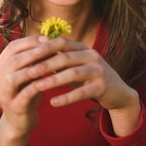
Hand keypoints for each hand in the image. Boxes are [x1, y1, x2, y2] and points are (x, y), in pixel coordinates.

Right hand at [0, 35, 49, 137]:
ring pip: (14, 76)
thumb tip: (48, 40)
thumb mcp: (28, 74)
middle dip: (32, 51)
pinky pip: (25, 94)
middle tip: (49, 46)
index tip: (46, 38)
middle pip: (12, 60)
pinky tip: (49, 80)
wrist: (20, 122)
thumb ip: (33, 59)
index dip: (29, 41)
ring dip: (32, 67)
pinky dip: (37, 85)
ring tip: (49, 61)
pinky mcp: (14, 107)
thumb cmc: (26, 93)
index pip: (12, 48)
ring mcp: (4, 94)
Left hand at [26, 37, 140, 135]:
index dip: (45, 47)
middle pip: (66, 57)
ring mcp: (99, 70)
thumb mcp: (73, 65)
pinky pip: (83, 92)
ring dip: (54, 80)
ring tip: (38, 87)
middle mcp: (92, 56)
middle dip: (45, 65)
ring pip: (73, 73)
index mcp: (83, 48)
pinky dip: (67, 97)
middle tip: (28, 72)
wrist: (117, 92)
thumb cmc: (88, 77)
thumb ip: (56, 59)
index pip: (61, 42)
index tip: (28, 54)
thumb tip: (31, 53)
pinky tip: (53, 103)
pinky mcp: (103, 87)